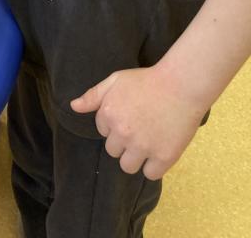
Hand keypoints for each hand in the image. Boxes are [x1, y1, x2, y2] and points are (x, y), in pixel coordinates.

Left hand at [70, 65, 207, 179]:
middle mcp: (123, 133)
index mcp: (109, 115)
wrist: (181, 85)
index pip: (103, 132)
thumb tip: (73, 107)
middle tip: (139, 129)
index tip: (129, 116)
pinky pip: (150, 174)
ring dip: (135, 158)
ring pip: (128, 166)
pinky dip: (153, 166)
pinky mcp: (164, 157)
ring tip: (147, 143)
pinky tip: (158, 152)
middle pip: (113, 151)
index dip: (115, 125)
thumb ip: (93, 96)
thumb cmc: (147, 80)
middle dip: (123, 142)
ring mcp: (143, 147)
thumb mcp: (115, 80)